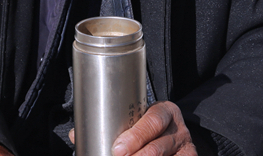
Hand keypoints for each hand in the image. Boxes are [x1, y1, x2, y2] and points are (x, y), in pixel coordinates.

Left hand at [71, 101, 196, 155]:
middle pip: (159, 146)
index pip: (153, 120)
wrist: (174, 137)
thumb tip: (76, 135)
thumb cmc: (148, 128)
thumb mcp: (138, 120)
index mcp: (165, 112)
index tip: (117, 149)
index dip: (136, 136)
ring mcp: (185, 149)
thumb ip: (113, 125)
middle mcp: (179, 130)